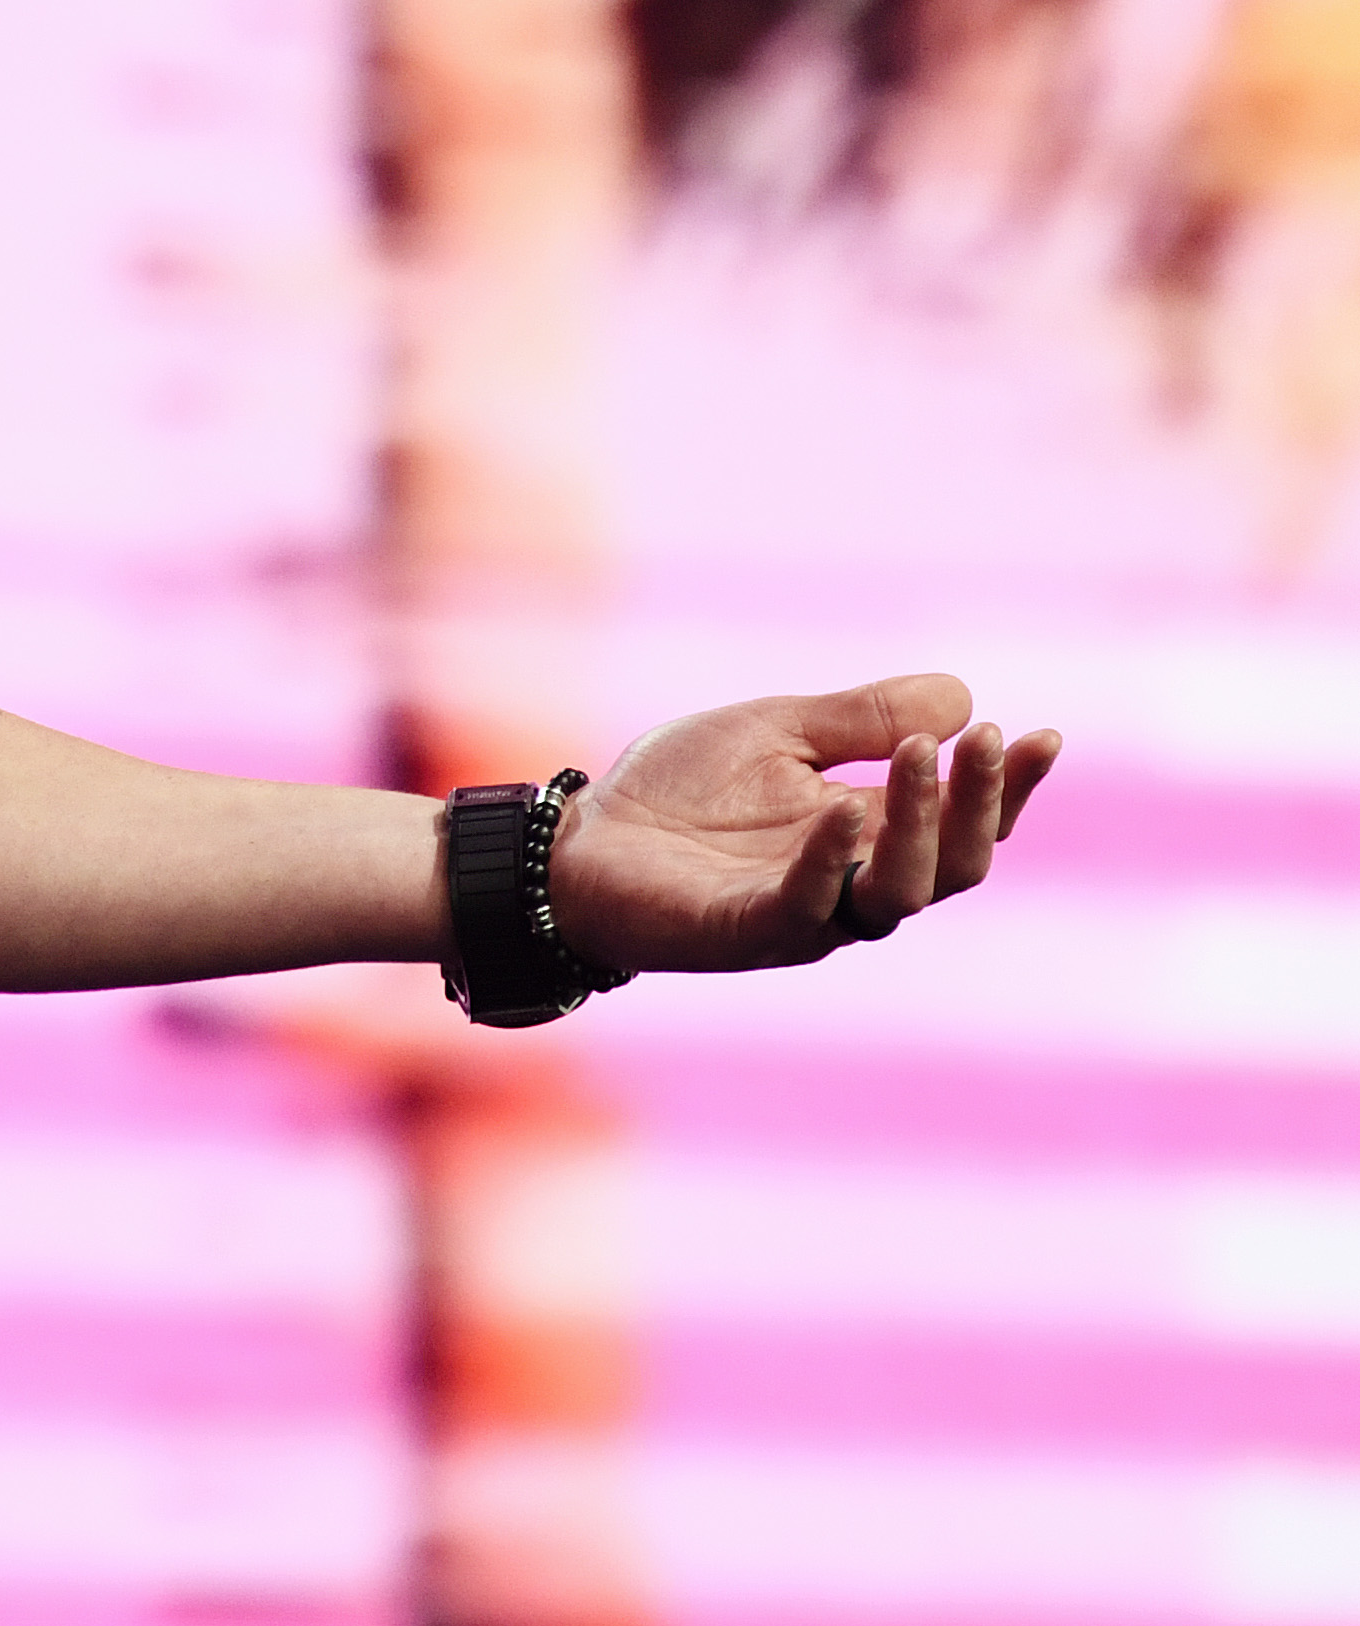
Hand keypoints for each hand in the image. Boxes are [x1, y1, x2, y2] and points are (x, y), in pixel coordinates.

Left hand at [543, 674, 1061, 974]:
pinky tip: (845, 808)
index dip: (1008, 785)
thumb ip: (859, 719)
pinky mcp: (749, 930)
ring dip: (922, 824)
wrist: (581, 843)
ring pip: (901, 892)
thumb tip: (962, 695)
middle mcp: (853, 882)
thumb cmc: (679, 792)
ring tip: (925, 754)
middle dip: (980, 803)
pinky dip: (831, 858)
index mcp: (868, 834)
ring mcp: (807, 913)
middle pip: (954, 864)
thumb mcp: (775, 732)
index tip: (1043, 735)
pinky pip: (808, 905)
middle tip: (987, 738)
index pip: (962, 819)